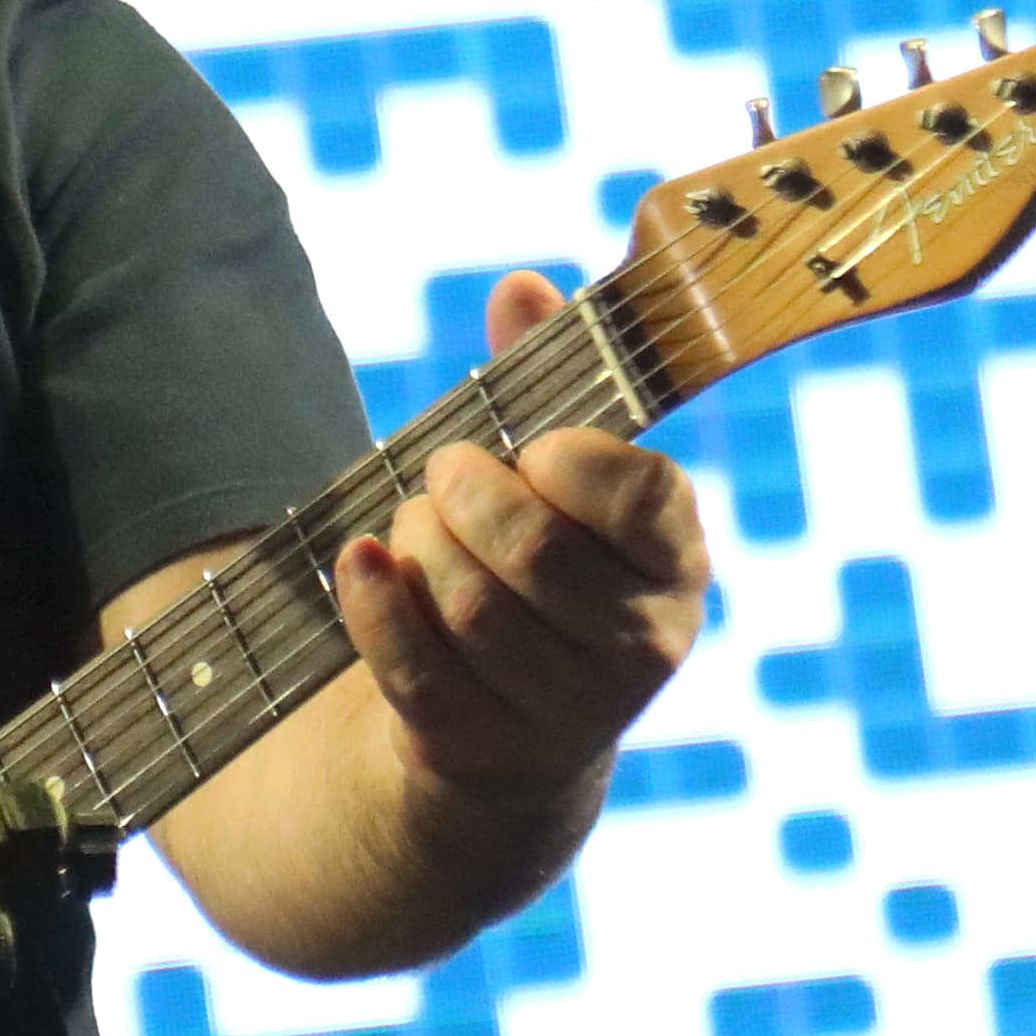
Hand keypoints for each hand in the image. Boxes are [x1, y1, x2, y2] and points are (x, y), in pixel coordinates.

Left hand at [331, 271, 714, 796]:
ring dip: (419, 545)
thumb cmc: (538, 569)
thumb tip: (521, 285)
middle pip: (534, 550)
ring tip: (415, 528)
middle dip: (467, 494)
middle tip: (446, 473)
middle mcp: (642, 647)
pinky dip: (373, 603)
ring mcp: (567, 712)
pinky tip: (358, 559)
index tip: (530, 449)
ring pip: (471, 607)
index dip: (564, 456)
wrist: (512, 735)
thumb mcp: (557, 483)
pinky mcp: (485, 750)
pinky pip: (415, 668)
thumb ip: (546, 379)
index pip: (635, 491)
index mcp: (677, 564)